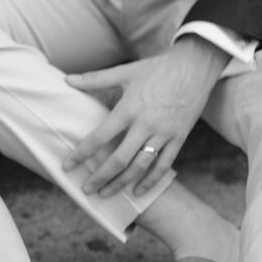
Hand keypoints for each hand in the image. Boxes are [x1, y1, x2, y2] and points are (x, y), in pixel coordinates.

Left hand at [63, 37, 229, 196]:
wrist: (194, 67)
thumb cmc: (157, 68)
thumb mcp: (125, 71)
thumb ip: (95, 79)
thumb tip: (66, 79)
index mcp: (129, 108)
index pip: (100, 137)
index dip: (82, 153)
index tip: (68, 166)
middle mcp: (146, 125)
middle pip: (120, 159)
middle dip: (101, 177)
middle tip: (86, 189)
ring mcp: (164, 134)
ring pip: (140, 166)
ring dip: (122, 183)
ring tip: (106, 194)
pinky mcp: (179, 138)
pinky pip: (164, 165)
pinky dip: (151, 181)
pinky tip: (138, 191)